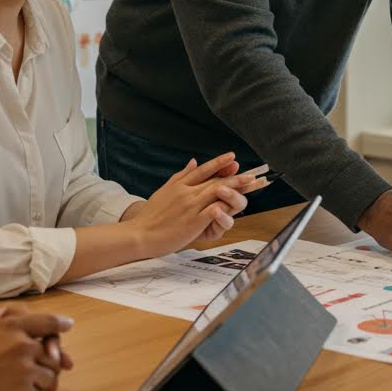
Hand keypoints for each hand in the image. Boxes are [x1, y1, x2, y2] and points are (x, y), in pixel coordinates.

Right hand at [0, 303, 75, 371]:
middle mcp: (24, 346)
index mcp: (13, 327)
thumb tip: (8, 313)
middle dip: (52, 358)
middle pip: (53, 351)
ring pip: (50, 373)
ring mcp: (26, 370)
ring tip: (30, 382)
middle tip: (52, 365)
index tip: (68, 325)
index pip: (47, 322)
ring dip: (44, 378)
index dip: (60, 324)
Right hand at [127, 153, 266, 255]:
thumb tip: (193, 161)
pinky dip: (224, 206)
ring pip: (217, 192)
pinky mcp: (193, 222)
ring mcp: (191, 207)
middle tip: (252, 173)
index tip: (233, 157)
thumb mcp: (165, 190)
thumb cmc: (151, 215)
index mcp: (180, 185)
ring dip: (235, 187)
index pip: (203, 170)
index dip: (219, 162)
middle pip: (216, 180)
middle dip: (236, 176)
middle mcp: (187, 193)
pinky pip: (212, 211)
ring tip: (250, 183)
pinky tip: (235, 203)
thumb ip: (181, 176)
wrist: (139, 234)